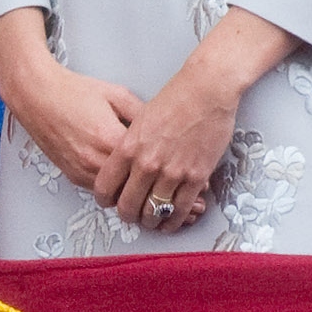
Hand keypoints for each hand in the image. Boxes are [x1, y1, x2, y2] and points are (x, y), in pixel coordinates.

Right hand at [0, 8, 142, 191]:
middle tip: (157, 170)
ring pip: (116, 194)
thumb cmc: (73, 91)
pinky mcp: (72, 176)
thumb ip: (142, 113)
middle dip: (146, 179)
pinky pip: (99, 190)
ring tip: (137, 172)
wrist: (36, 95)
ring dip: (128, 186)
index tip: (168, 159)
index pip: (146, 164)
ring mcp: (82, 172)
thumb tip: (160, 129)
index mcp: (110, 140)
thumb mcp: (117, 95)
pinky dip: (110, 185)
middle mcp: (96, 161)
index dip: (160, 162)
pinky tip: (116, 169)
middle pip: (133, 185)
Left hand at [97, 9, 298, 231]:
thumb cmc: (174, 99)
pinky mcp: (196, 178)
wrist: (206, 90)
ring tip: (151, 220)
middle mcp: (147, 164)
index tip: (110, 202)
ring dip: (150, 221)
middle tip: (131, 215)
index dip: (105, 200)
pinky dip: (174, 221)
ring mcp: (172, 173)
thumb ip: (129, 146)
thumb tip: (124, 168)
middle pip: (128, 206)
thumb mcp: (138, 119)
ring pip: (153, 213)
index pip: (105, 187)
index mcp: (128, 147)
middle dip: (128, 215)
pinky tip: (171, 221)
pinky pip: (180, 210)